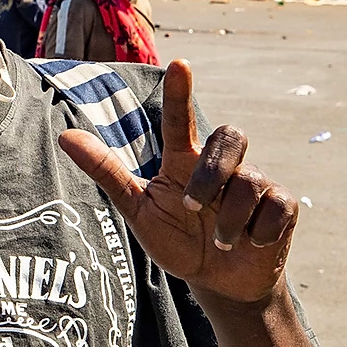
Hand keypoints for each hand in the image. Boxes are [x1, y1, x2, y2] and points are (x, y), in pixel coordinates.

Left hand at [59, 60, 298, 305]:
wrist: (219, 283)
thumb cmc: (176, 241)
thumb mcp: (139, 210)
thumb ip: (107, 173)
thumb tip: (64, 136)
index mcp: (184, 162)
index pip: (180, 120)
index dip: (180, 93)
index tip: (179, 64)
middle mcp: (222, 166)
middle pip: (231, 136)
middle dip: (212, 172)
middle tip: (192, 207)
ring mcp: (255, 184)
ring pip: (251, 181)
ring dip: (231, 219)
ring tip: (221, 243)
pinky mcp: (281, 208)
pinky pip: (278, 206)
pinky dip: (259, 231)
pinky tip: (250, 244)